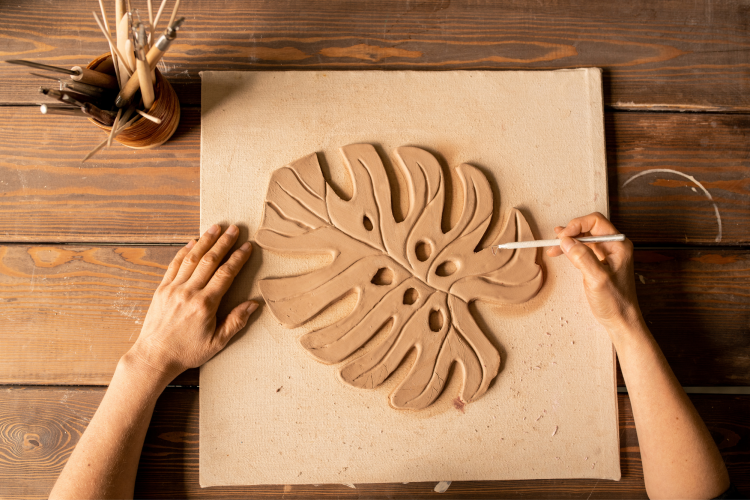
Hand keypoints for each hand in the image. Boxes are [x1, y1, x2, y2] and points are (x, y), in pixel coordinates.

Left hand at [129, 224, 257, 378]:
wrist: (154, 356)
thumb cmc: (187, 352)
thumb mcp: (217, 342)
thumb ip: (236, 321)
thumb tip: (253, 304)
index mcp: (205, 305)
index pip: (226, 274)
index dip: (238, 258)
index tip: (247, 246)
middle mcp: (189, 292)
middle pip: (210, 260)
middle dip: (224, 242)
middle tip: (234, 228)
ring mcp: (173, 289)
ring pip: (192, 258)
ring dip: (205, 240)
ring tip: (216, 227)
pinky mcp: (162, 289)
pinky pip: (174, 265)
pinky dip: (184, 251)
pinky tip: (192, 242)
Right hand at [546, 212, 642, 331]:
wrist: (621, 320)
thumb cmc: (616, 302)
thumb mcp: (597, 279)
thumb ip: (582, 257)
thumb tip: (566, 241)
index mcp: (618, 245)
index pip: (596, 221)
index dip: (577, 225)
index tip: (563, 236)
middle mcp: (614, 246)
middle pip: (589, 227)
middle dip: (571, 232)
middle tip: (556, 242)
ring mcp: (607, 254)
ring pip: (585, 237)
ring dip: (569, 240)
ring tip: (554, 246)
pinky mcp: (600, 262)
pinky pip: (584, 248)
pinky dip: (571, 249)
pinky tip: (562, 252)